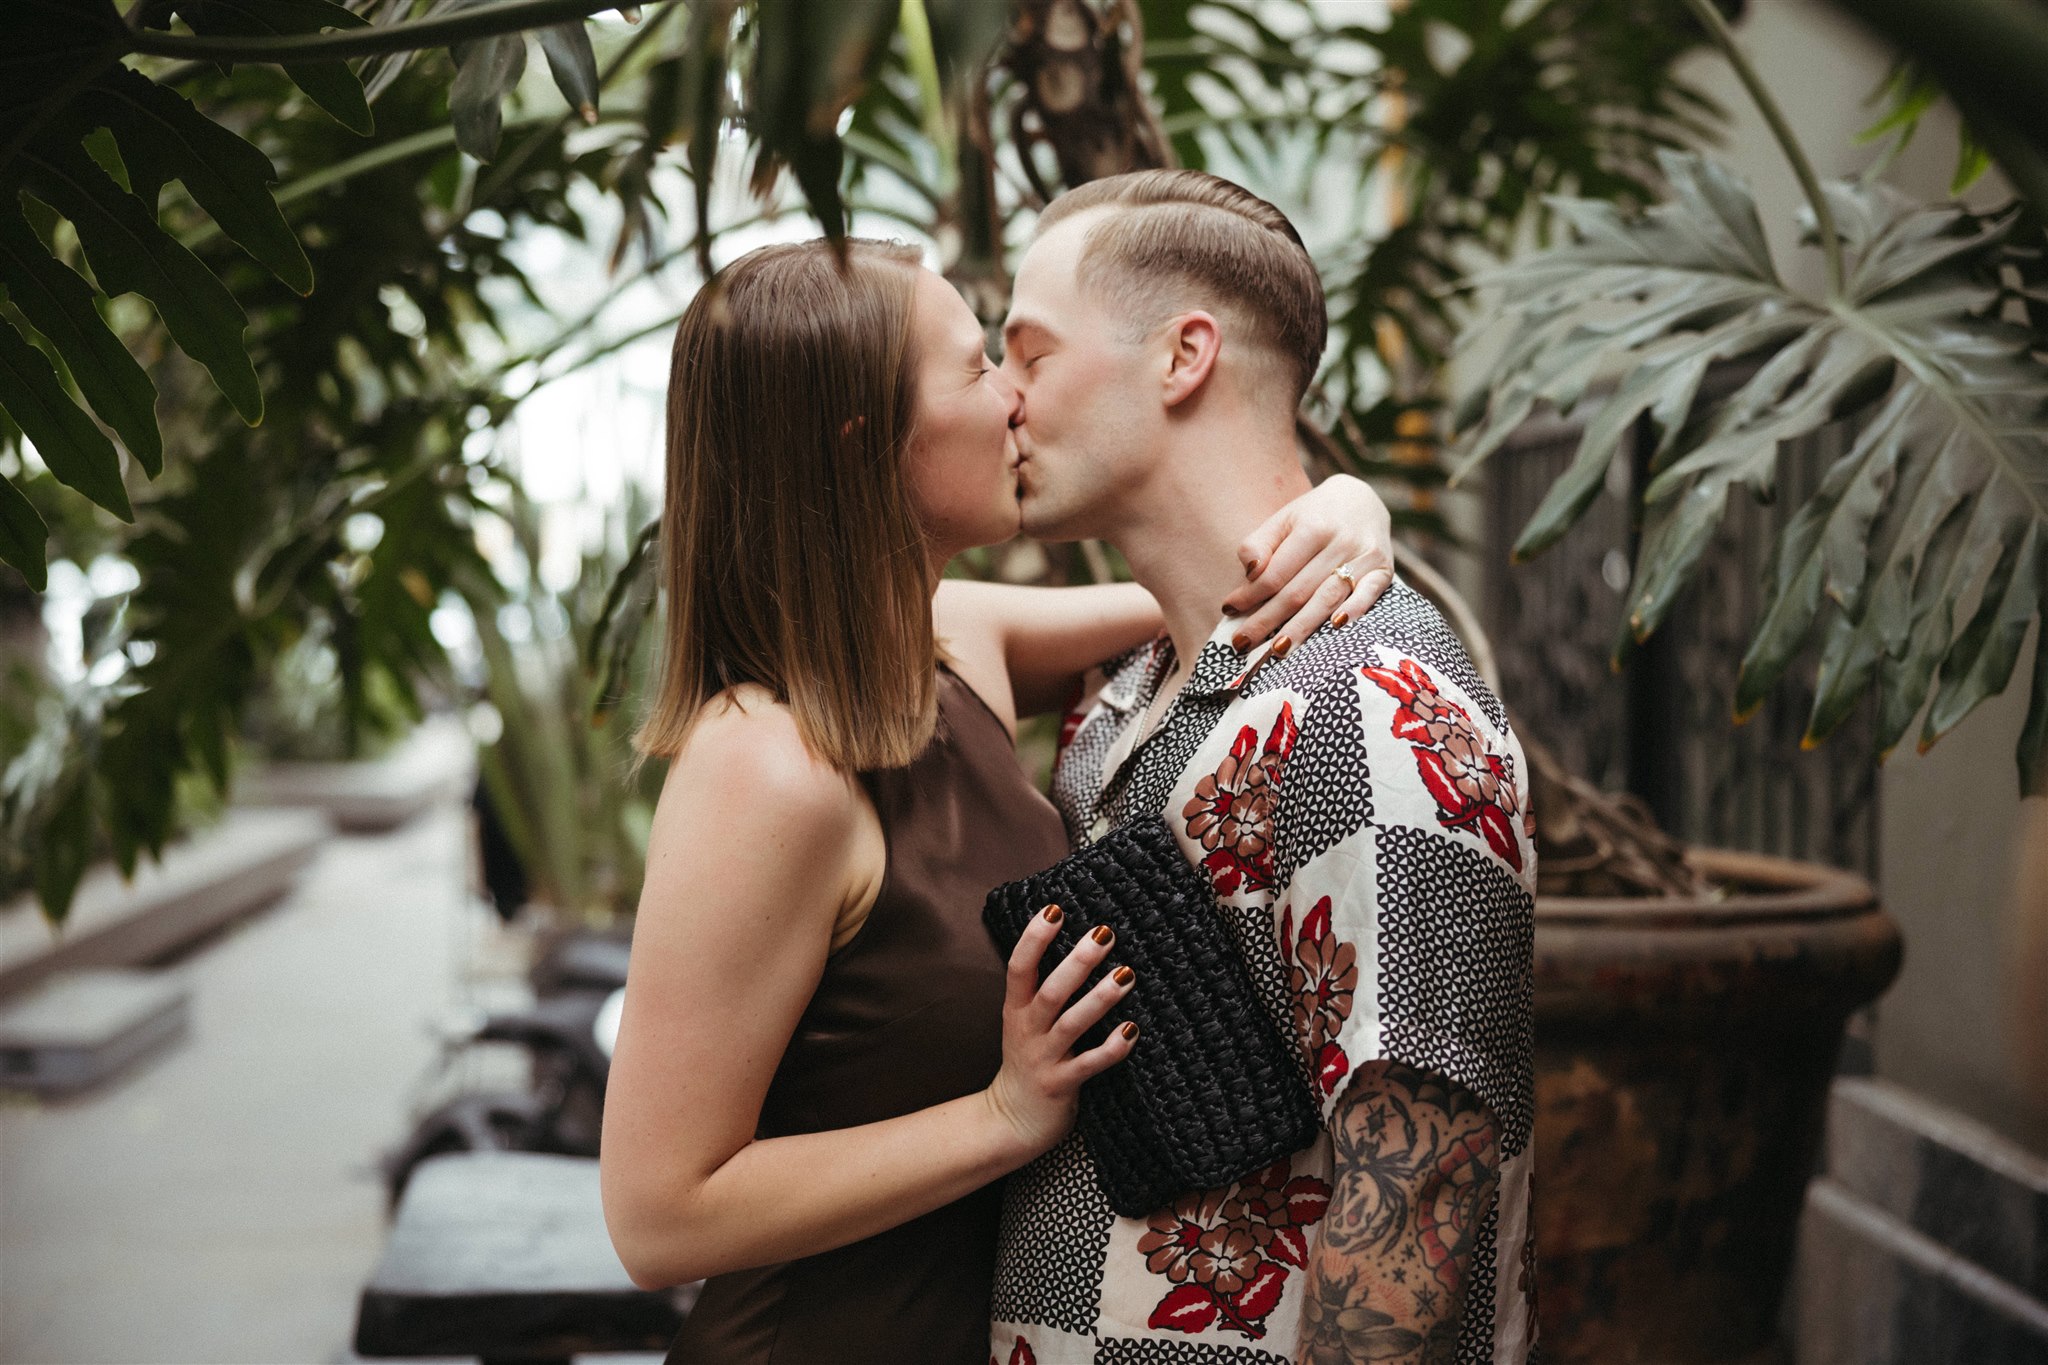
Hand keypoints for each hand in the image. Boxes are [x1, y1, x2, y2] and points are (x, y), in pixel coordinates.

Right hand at [984, 904, 1137, 1158]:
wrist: (1011, 1120)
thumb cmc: (1027, 1061)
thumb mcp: (1023, 1021)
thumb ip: (1041, 989)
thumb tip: (1077, 945)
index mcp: (1017, 1009)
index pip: (1019, 967)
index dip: (1033, 938)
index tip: (1054, 910)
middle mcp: (1028, 1030)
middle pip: (1051, 991)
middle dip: (1077, 962)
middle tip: (1104, 934)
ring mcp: (1044, 1058)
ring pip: (1073, 1024)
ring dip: (1100, 999)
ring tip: (1126, 975)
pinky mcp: (1062, 1085)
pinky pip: (1090, 1065)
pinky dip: (1111, 1048)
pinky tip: (1132, 1031)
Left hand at [1221, 473, 1394, 653]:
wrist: (1362, 500)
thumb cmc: (1312, 516)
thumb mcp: (1282, 520)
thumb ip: (1259, 544)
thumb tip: (1250, 573)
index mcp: (1312, 526)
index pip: (1276, 571)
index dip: (1251, 594)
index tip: (1229, 610)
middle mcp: (1340, 542)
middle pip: (1298, 591)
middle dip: (1268, 620)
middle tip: (1242, 643)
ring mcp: (1365, 557)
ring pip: (1328, 598)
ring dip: (1302, 627)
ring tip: (1277, 650)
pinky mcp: (1384, 570)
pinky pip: (1368, 595)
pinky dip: (1354, 612)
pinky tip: (1334, 628)